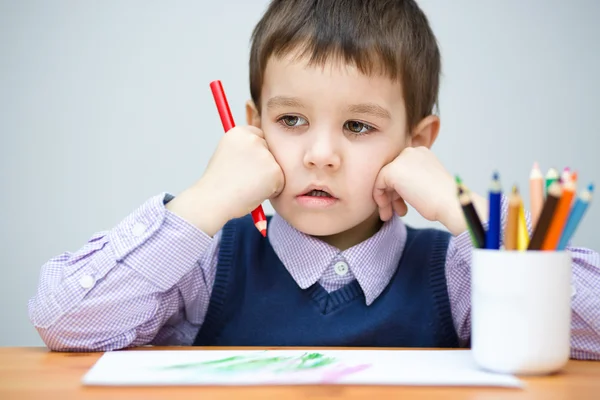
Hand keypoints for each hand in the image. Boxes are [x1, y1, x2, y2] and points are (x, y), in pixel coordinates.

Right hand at [167, 126, 284, 235]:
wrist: (212, 200)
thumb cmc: (217, 184)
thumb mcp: (226, 157)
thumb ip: (243, 151)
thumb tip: (258, 156)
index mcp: (238, 132)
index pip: (259, 136)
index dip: (256, 153)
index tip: (249, 165)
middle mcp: (253, 139)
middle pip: (270, 151)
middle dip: (263, 166)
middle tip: (245, 179)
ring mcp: (264, 154)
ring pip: (275, 168)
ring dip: (266, 179)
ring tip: (246, 187)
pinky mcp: (274, 170)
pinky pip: (280, 182)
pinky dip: (271, 191)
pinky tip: (253, 193)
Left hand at [373, 146, 475, 235]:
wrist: (450, 203)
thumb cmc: (442, 200)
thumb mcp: (426, 184)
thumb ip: (411, 181)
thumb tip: (391, 190)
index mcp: (421, 154)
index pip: (400, 170)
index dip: (398, 190)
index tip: (401, 206)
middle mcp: (411, 152)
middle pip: (391, 174)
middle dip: (391, 195)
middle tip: (395, 211)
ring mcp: (401, 160)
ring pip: (383, 180)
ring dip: (386, 200)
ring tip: (388, 216)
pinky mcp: (392, 170)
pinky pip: (378, 184)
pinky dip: (381, 199)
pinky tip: (389, 211)